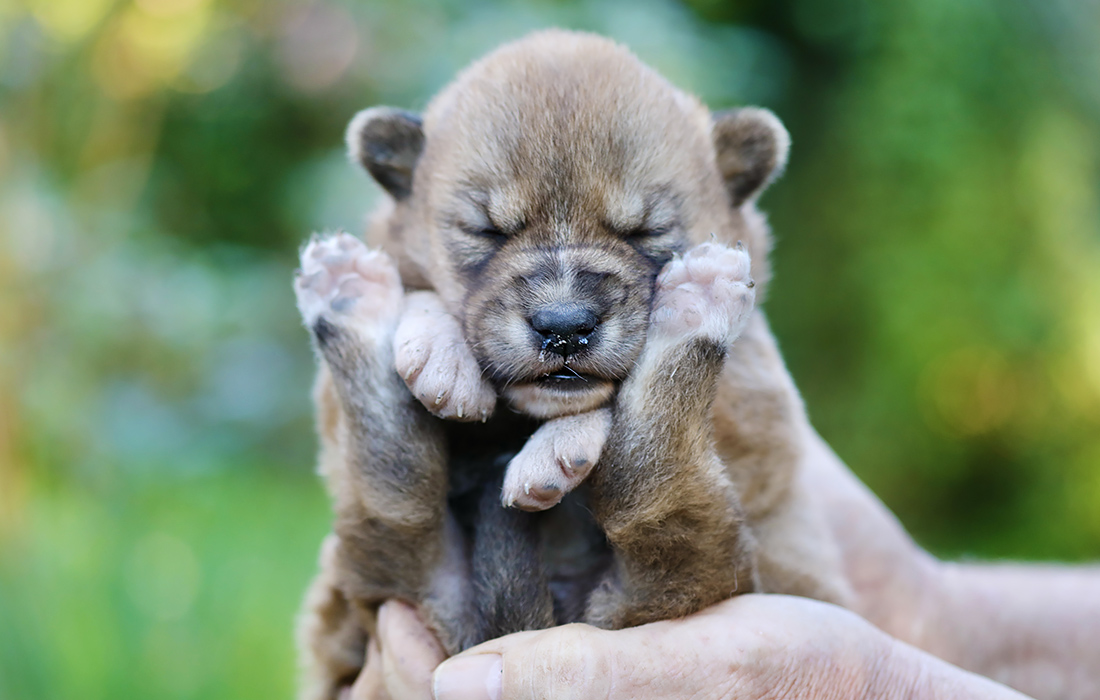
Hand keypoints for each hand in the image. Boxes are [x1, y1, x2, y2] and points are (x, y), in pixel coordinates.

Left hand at [356, 595, 1027, 699]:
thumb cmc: (807, 676)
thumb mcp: (706, 665)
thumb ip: (586, 682)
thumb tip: (454, 684)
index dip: (409, 679)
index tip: (395, 609)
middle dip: (414, 686)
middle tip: (399, 614)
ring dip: (444, 683)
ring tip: (434, 617)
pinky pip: (546, 698)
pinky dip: (498, 681)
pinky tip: (495, 640)